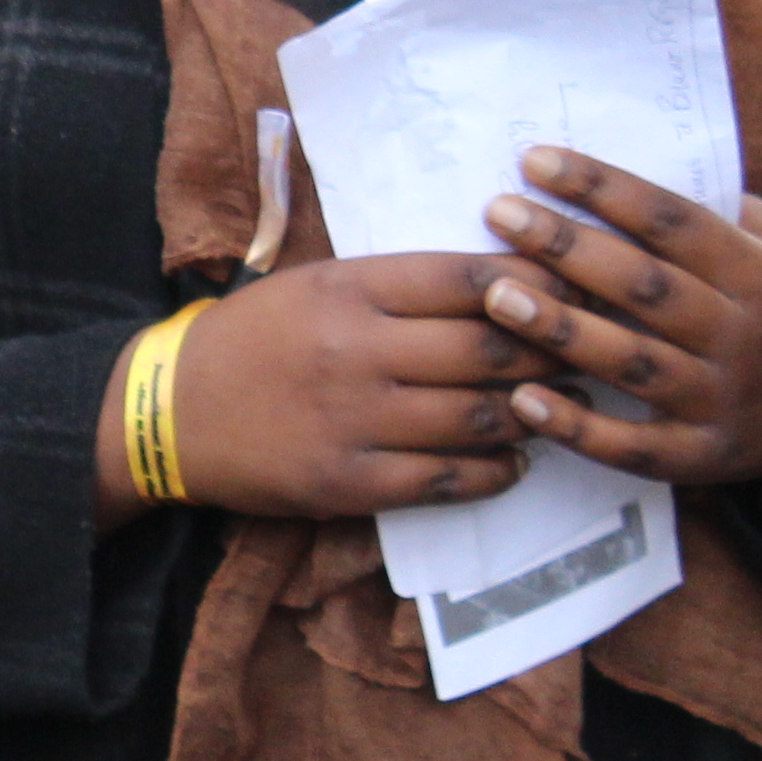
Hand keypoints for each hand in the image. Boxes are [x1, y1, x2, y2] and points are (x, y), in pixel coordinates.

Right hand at [97, 254, 554, 524]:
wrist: (166, 412)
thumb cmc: (251, 338)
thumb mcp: (315, 283)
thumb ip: (398, 284)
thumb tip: (503, 283)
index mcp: (348, 288)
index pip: (469, 279)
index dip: (538, 285)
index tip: (579, 291)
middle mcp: (355, 350)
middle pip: (491, 349)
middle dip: (557, 352)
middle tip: (595, 353)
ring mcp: (352, 421)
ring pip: (479, 417)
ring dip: (538, 415)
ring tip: (567, 408)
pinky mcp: (346, 482)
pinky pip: (445, 479)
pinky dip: (495, 471)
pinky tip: (514, 459)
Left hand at [479, 145, 761, 485]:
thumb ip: (728, 212)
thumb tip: (646, 158)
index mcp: (761, 276)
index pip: (674, 221)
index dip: (605, 188)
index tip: (536, 160)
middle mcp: (743, 337)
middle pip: (646, 287)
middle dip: (568, 248)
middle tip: (498, 213)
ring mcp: (723, 401)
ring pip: (634, 362)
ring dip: (562, 329)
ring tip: (495, 294)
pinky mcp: (704, 457)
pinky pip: (636, 447)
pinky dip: (579, 428)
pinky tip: (522, 401)